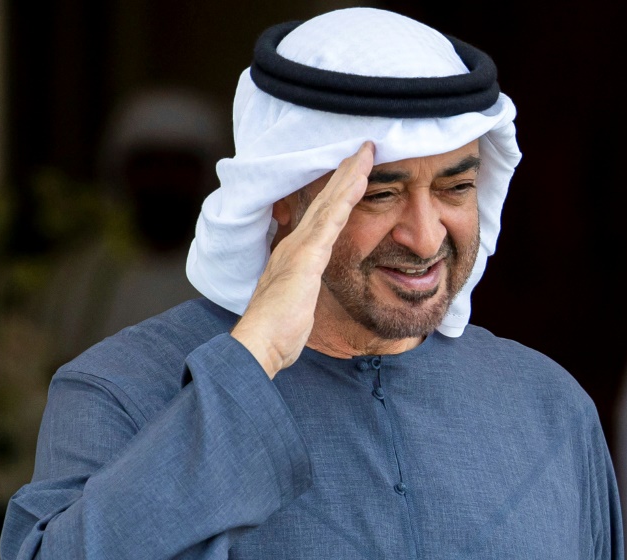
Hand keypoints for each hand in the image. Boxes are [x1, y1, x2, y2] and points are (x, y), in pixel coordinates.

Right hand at [231, 141, 374, 377]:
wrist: (261, 342)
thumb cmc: (278, 330)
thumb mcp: (296, 303)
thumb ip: (303, 289)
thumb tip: (306, 289)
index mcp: (295, 254)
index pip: (321, 217)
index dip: (337, 194)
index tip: (353, 174)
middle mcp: (295, 244)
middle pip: (325, 201)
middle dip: (345, 174)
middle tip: (363, 149)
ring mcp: (300, 248)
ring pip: (329, 203)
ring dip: (349, 176)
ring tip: (365, 153)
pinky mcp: (307, 256)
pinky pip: (331, 220)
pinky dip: (345, 197)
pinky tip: (358, 181)